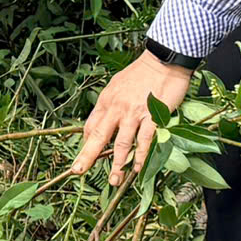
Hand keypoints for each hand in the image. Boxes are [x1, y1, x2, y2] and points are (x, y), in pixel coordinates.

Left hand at [72, 51, 194, 186]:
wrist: (162, 61)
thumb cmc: (141, 73)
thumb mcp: (116, 85)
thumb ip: (110, 104)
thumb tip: (104, 120)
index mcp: (106, 101)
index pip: (91, 126)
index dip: (86, 143)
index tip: (85, 155)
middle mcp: (116, 108)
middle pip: (98, 136)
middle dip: (87, 156)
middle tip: (78, 171)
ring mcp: (133, 114)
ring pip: (121, 144)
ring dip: (117, 164)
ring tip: (114, 179)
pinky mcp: (151, 117)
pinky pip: (144, 141)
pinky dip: (140, 157)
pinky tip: (137, 168)